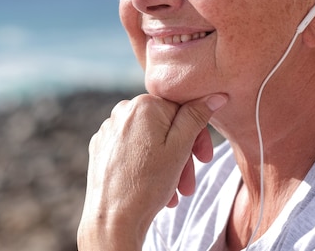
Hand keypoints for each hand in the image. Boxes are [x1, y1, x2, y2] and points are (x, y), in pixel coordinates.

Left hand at [77, 93, 227, 250]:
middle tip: (189, 184)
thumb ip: (196, 117)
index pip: (181, 110)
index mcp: (142, 105)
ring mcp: (108, 129)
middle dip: (182, 155)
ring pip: (149, 140)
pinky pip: (131, 150)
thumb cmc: (147, 184)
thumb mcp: (180, 148)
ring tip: (174, 193)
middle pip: (164, 127)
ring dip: (166, 164)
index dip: (197, 135)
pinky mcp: (100, 147)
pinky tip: (154, 188)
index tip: (204, 159)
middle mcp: (121, 111)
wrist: (112, 218)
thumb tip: (213, 96)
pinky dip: (146, 165)